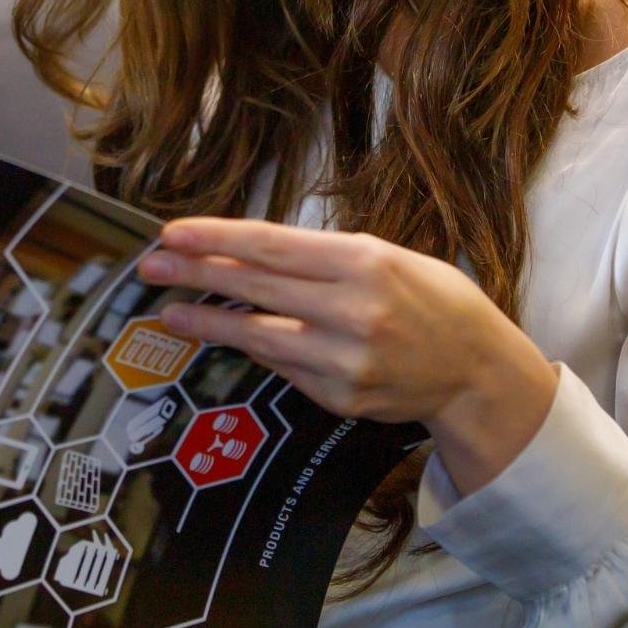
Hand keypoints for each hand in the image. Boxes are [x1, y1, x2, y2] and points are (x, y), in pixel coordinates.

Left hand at [139, 219, 558, 495]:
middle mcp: (352, 309)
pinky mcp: (340, 395)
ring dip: (208, 321)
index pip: (271, 246)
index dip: (216, 238)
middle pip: (255, 286)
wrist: (477, 370)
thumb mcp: (390, 258)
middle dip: (196, 273)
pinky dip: (254, 350)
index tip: (173, 232)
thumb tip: (253, 251)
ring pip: (257, 335)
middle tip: (151, 264)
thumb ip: (325, 258)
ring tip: (169, 311)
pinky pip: (283, 367)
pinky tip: (227, 338)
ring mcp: (344, 358)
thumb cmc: (433, 301)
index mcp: (365, 261)